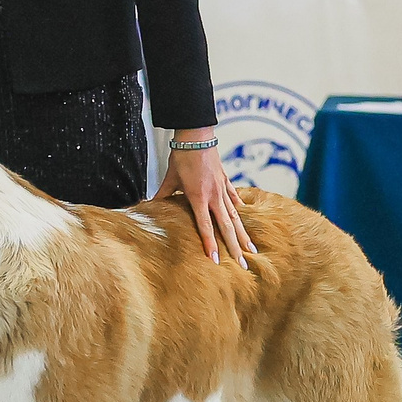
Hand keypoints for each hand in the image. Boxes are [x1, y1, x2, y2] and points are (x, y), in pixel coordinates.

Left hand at [155, 133, 254, 267]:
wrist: (197, 136)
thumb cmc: (182, 156)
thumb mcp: (169, 178)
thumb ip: (162, 196)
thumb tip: (149, 207)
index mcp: (198, 197)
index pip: (206, 226)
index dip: (211, 245)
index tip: (217, 261)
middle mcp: (214, 196)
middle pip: (227, 227)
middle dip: (235, 247)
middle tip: (244, 265)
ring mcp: (222, 189)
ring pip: (235, 216)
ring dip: (243, 234)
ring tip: (251, 249)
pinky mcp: (226, 181)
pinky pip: (234, 198)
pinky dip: (239, 209)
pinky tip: (244, 219)